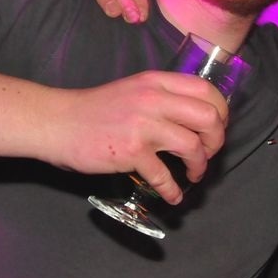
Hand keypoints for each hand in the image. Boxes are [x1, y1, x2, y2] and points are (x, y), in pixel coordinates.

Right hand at [50, 71, 227, 204]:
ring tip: (194, 173)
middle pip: (209, 117)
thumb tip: (197, 117)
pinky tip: (173, 196)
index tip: (216, 127)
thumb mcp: (136, 89)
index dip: (221, 111)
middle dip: (217, 139)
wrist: (56, 122)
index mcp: (158, 82)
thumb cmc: (96, 109)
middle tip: (209, 151)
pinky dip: (173, 190)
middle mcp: (155, 99)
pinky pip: (163, 175)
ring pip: (192, 146)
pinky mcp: (131, 151)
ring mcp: (143, 125)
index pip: (208, 90)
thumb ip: (165, 97)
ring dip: (200, 165)